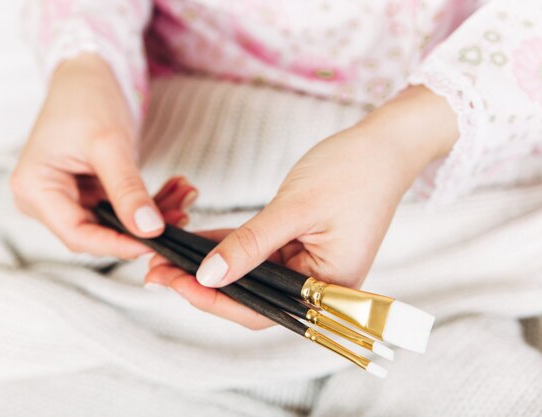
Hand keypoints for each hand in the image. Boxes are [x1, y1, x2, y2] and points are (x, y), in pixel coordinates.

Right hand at [11, 54, 195, 257]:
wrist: (86, 75)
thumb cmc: (85, 99)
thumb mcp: (108, 144)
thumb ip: (127, 190)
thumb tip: (149, 229)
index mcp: (35, 189)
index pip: (78, 234)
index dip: (118, 244)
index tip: (156, 242)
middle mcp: (45, 200)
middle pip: (98, 232)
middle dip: (142, 228)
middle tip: (182, 214)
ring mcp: (68, 198)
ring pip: (116, 223)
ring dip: (154, 213)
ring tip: (185, 195)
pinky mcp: (89, 193)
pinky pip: (122, 208)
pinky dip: (150, 202)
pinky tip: (176, 188)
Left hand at [145, 86, 458, 328]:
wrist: (383, 145)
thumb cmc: (352, 172)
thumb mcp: (295, 208)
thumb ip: (251, 244)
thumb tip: (207, 275)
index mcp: (329, 289)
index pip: (264, 309)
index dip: (216, 301)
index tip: (176, 283)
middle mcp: (318, 286)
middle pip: (253, 296)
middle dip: (204, 285)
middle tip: (157, 270)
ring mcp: (308, 266)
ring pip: (250, 274)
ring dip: (210, 265)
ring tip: (166, 255)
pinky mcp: (299, 245)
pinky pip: (257, 252)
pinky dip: (228, 246)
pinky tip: (193, 240)